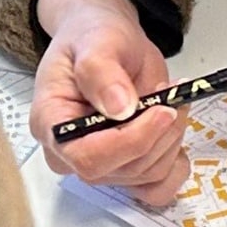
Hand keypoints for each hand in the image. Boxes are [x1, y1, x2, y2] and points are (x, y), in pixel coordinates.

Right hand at [31, 0, 187, 208]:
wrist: (108, 43)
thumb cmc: (93, 38)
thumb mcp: (96, 40)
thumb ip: (101, 71)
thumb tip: (119, 107)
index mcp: (50, 123)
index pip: (87, 157)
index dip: (130, 141)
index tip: (160, 111)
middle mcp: (70, 153)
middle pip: (121, 169)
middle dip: (158, 134)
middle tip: (170, 93)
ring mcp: (101, 164)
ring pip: (146, 176)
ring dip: (171, 139)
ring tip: (170, 99)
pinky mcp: (127, 169)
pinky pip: (157, 189)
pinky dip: (176, 164)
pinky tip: (173, 133)